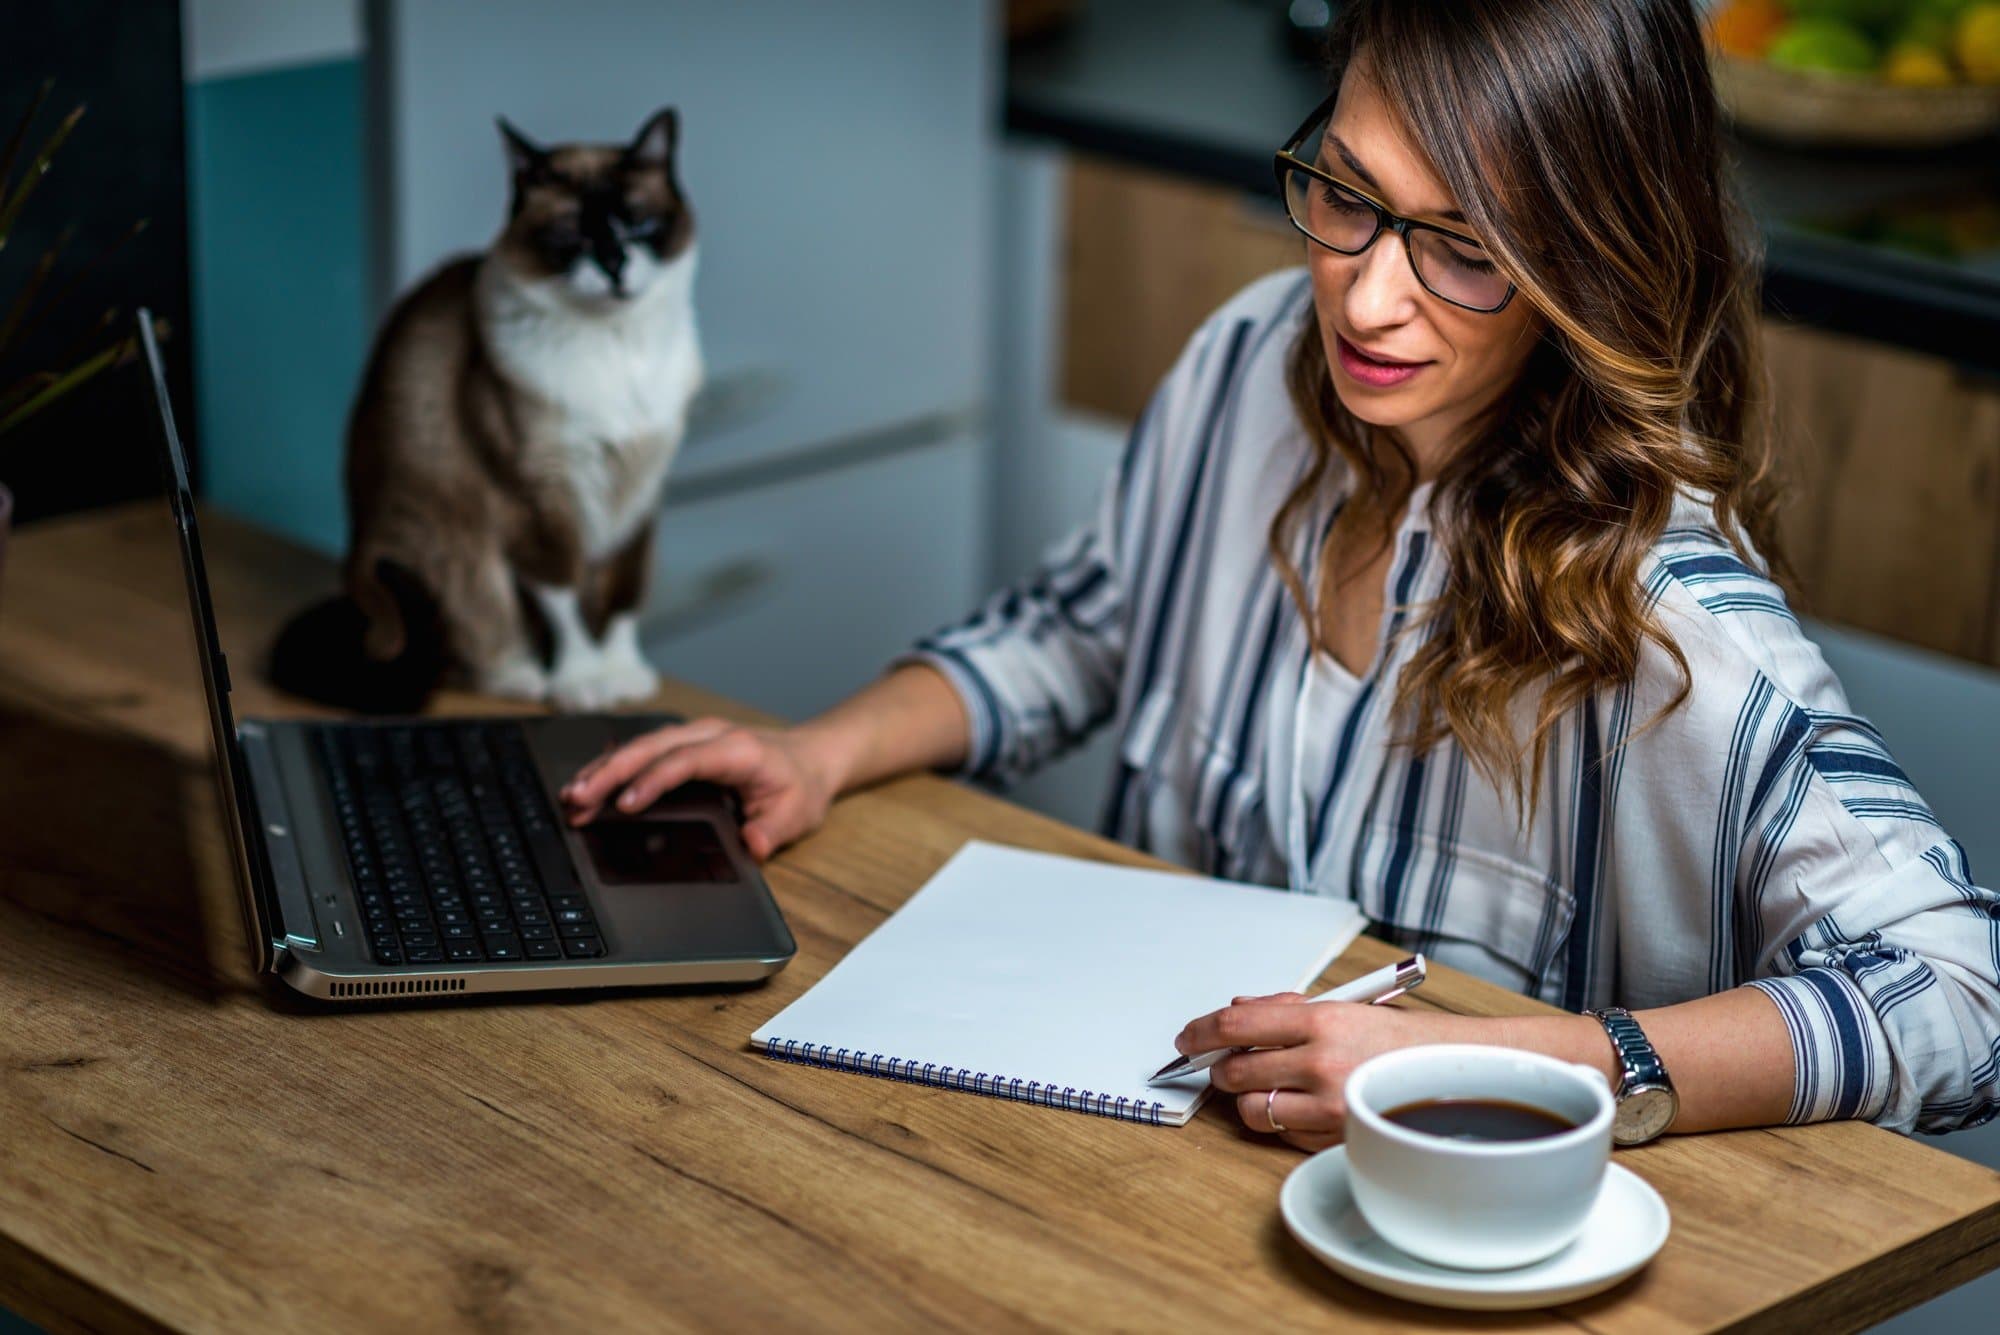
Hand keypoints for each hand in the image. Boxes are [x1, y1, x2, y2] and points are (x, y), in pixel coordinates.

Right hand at [558, 716, 842, 861]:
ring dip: (604, 769)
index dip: (653, 781)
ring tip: (572, 796)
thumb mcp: (797, 813)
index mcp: (737, 750)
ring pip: (640, 745)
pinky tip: (589, 784)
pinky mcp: (682, 743)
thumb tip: (752, 844)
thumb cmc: (800, 785)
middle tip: (578, 800)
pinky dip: (614, 766)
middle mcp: (709, 735)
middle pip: (651, 747)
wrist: (810, 757)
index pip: (686, 761)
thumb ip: (773, 830)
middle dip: (611, 772)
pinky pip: (643, 750)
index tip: (626, 804)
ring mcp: (693, 736)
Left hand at [1175, 992, 1438, 1152]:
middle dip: (1222, 1069)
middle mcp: (1322, 1063)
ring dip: (1250, 1098)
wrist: (1451, 1072)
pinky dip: (1282, 1121)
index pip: (1236, 1026)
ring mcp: (1329, 1106)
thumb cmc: (1392, 1039)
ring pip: (1253, 1109)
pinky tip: (1300, 1104)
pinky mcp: (1337, 1139)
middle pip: (1235, 1072)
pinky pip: (1283, 1134)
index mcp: (1321, 1021)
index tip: (1187, 1038)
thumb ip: (1281, 1009)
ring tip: (1269, 1085)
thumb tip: (1232, 1012)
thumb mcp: (1340, 1008)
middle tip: (1228, 1064)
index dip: (1200, 1033)